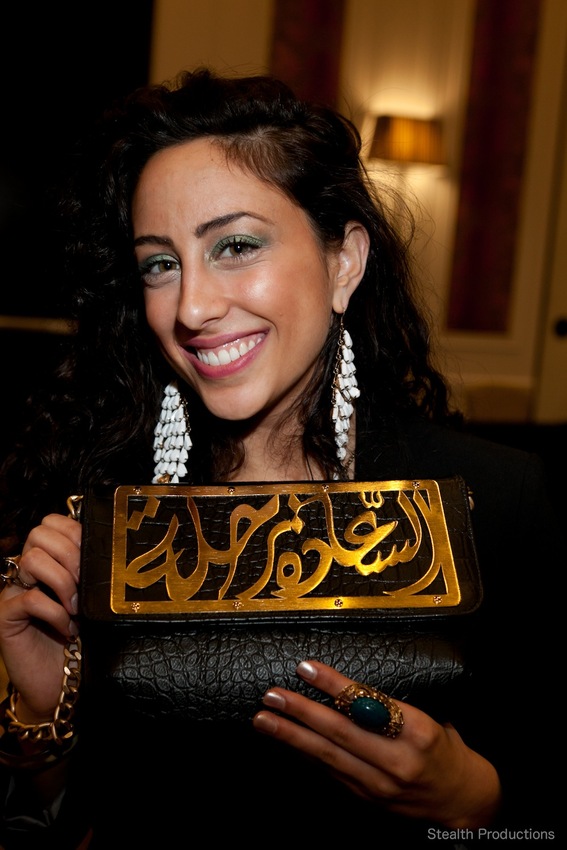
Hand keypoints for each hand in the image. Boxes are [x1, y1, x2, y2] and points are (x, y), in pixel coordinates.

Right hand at [0, 514, 80, 722]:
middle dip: (71, 556)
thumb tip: (111, 547)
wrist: (64, 680)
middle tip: (86, 586)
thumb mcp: (93, 599)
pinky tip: (67, 628)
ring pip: (32, 559)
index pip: (53, 522)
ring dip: (63, 583)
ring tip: (76, 608)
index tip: (95, 561)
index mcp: (50, 559)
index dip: (75, 534)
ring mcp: (13, 591)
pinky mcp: (6, 616)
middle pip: (40, 533)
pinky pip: (29, 598)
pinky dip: (54, 613)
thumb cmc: (83, 637)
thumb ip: (92, 571)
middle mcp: (28, 570)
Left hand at [252, 659, 501, 828]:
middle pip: (341, 732)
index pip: (367, 704)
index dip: (333, 685)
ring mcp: (380, 785)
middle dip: (301, 712)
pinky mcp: (367, 800)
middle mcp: (397, 761)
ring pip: (328, 756)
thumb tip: (341, 683)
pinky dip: (305, 755)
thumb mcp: (426, 718)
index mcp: (417, 731)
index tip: (305, 668)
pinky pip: (330, 772)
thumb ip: (387, 705)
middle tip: (272, 695)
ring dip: (291, 737)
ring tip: (264, 719)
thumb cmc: (442, 749)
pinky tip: (285, 741)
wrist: (461, 801)